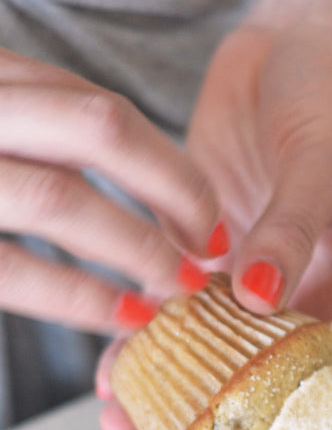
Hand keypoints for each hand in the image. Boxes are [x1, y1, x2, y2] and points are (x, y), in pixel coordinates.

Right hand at [0, 48, 219, 329]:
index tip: (209, 218)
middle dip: (173, 191)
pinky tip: (125, 318)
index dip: (168, 166)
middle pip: (99, 129)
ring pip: (59, 199)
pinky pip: (12, 270)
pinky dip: (77, 297)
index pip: (98, 111)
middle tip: (213, 247)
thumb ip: (31, 131)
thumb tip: (106, 170)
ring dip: (136, 248)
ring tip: (181, 287)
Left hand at [100, 16, 331, 429]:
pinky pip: (176, 294)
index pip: (311, 367)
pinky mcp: (208, 238)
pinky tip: (114, 360)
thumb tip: (263, 298)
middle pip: (251, 369)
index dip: (267, 416)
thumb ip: (293, 231)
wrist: (303, 36)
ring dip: (167, 379)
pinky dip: (148, 326)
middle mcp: (300, 285)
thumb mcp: (326, 163)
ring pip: (208, 341)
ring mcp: (251, 265)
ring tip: (117, 421)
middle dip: (203, 412)